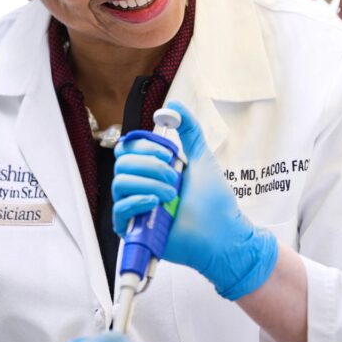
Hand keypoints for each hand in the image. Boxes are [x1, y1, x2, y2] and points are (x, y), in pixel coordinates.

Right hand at [113, 101, 278, 299]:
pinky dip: (136, 201)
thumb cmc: (214, 201)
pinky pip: (119, 210)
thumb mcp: (202, 157)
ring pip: (119, 183)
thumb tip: (174, 107)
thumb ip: (189, 130)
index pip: (129, 148)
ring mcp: (137, 208)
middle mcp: (142, 187)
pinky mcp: (135, 230)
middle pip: (122, 163)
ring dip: (148, 183)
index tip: (168, 154)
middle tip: (173, 176)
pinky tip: (155, 202)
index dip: (144, 146)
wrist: (223, 234)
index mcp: (153, 170)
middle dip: (150, 166)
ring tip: (171, 194)